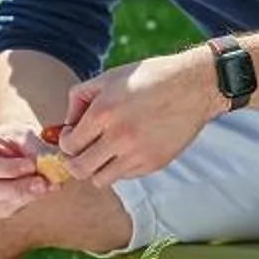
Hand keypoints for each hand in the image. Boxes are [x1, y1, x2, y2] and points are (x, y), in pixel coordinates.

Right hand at [0, 120, 63, 217]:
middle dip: (18, 189)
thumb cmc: (6, 140)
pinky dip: (32, 197)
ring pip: (4, 203)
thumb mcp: (18, 134)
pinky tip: (43, 186)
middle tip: (43, 183)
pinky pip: (16, 207)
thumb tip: (52, 162)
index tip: (30, 165)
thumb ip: (33, 147)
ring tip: (49, 183)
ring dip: (29, 194)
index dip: (8, 168)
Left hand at [56, 48, 217, 187]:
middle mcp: (118, 137)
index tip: (74, 136)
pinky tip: (129, 148)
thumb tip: (65, 125)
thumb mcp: (109, 78)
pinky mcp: (154, 163)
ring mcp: (138, 153)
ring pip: (101, 180)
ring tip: (105, 153)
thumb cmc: (149, 78)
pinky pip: (126, 176)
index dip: (66, 143)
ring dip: (98, 168)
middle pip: (79, 170)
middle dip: (75, 162)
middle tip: (81, 152)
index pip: (68, 145)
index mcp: (103, 112)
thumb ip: (80, 99)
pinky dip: (121, 167)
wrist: (194, 86)